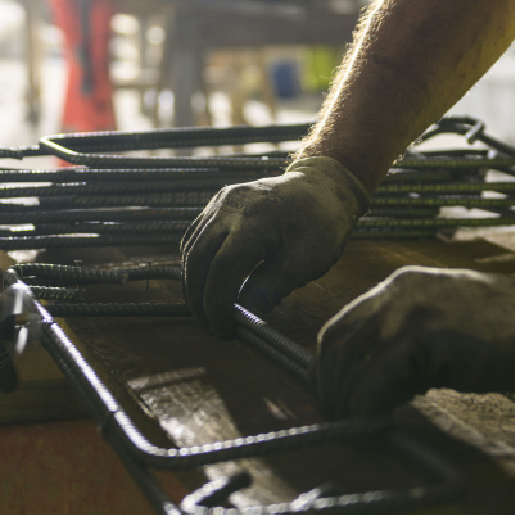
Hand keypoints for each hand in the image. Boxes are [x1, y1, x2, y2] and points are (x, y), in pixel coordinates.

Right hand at [181, 156, 368, 335]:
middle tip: (211, 326)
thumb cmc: (321, 223)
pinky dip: (196, 263)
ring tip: (206, 310)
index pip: (222, 267)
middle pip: (199, 258)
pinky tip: (204, 283)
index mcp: (256, 219)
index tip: (224, 329)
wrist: (323, 185)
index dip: (217, 303)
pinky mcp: (218, 203)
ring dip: (193, 282)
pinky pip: (196, 235)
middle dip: (199, 298)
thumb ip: (274, 285)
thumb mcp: (307, 259)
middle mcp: (230, 206)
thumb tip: (245, 314)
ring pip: (192, 247)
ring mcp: (221, 202)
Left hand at [313, 260, 514, 417]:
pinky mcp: (424, 339)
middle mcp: (394, 295)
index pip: (339, 328)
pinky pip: (376, 380)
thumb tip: (375, 384)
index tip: (334, 396)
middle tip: (340, 418)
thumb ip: (405, 343)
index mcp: (396, 288)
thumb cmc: (506, 326)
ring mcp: (407, 314)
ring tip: (360, 424)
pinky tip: (381, 420)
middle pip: (336, 346)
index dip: (327, 367)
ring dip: (347, 402)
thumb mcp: (440, 323)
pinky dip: (368, 406)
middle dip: (330, 389)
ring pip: (350, 364)